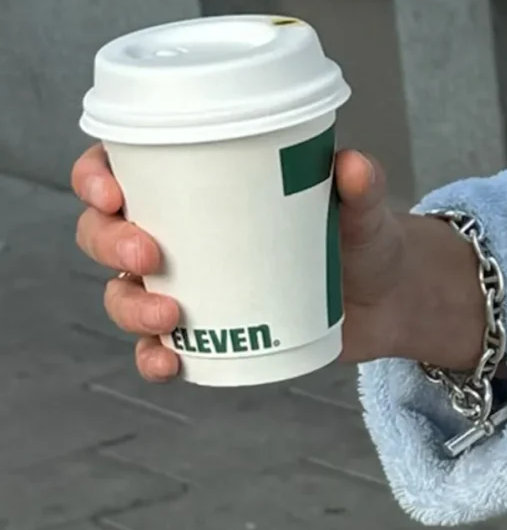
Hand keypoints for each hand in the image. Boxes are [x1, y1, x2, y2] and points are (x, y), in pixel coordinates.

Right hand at [72, 146, 488, 381]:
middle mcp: (176, 230)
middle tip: (149, 252)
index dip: (96, 176)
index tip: (113, 192)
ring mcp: (187, 284)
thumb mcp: (362, 207)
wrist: (387, 297)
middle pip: (103, 231)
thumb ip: (360, 186)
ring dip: (129, 305)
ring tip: (170, 314)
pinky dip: (155, 358)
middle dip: (109, 242)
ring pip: (122, 292)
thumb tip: (353, 167)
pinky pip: (159, 348)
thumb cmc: (360, 235)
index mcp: (195, 182)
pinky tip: (170, 363)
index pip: (119, 167)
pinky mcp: (206, 333)